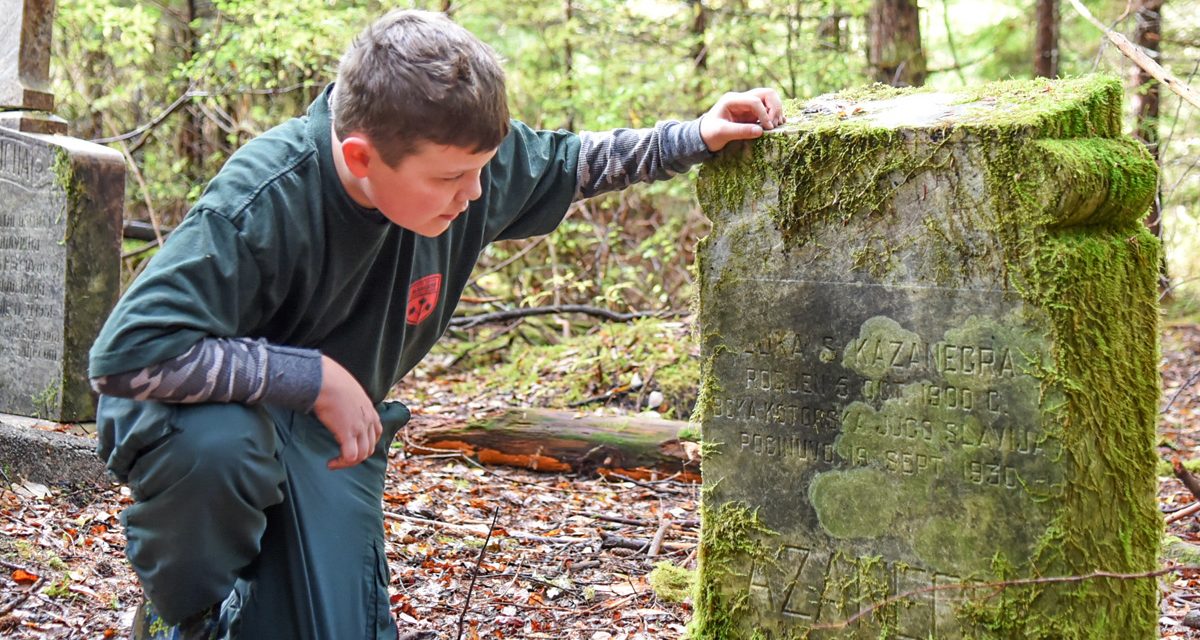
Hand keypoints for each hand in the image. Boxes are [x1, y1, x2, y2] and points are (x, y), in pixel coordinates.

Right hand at [312, 355, 381, 469]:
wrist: (324, 379)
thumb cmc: (330, 379)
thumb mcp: (347, 388)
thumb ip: (347, 398)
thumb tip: (335, 400)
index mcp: (369, 409)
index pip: (376, 432)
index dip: (365, 442)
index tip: (351, 445)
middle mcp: (368, 419)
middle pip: (370, 447)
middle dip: (358, 455)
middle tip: (342, 457)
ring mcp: (360, 427)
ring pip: (362, 454)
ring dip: (349, 462)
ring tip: (335, 463)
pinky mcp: (347, 433)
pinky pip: (350, 456)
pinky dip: (341, 463)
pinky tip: (330, 463)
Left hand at [699, 88, 786, 152]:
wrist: (703, 137)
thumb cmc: (709, 134)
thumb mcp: (722, 133)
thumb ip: (740, 131)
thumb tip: (761, 131)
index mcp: (732, 100)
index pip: (755, 101)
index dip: (764, 113)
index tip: (768, 128)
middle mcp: (741, 99)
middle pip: (766, 93)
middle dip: (774, 107)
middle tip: (774, 124)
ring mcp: (747, 105)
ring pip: (769, 99)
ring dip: (776, 111)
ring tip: (775, 126)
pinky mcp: (751, 113)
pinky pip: (768, 109)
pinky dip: (774, 115)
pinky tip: (777, 124)